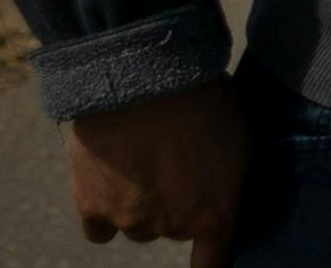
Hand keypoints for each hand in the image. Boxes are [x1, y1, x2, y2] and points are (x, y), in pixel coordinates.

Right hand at [66, 79, 244, 263]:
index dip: (209, 259)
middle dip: (177, 205)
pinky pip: (99, 230)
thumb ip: (228, 178)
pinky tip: (109, 188)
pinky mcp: (91, 208)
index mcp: (216, 214)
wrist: (144, 80)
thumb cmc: (204, 101)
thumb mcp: (239, 139)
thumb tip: (222, 192)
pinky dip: (104, 213)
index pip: (211, 262)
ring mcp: (129, 220)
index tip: (206, 252)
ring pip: (138, 226)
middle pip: (174, 229)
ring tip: (141, 164)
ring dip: (141, 205)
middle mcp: (172, 226)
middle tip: (174, 166)